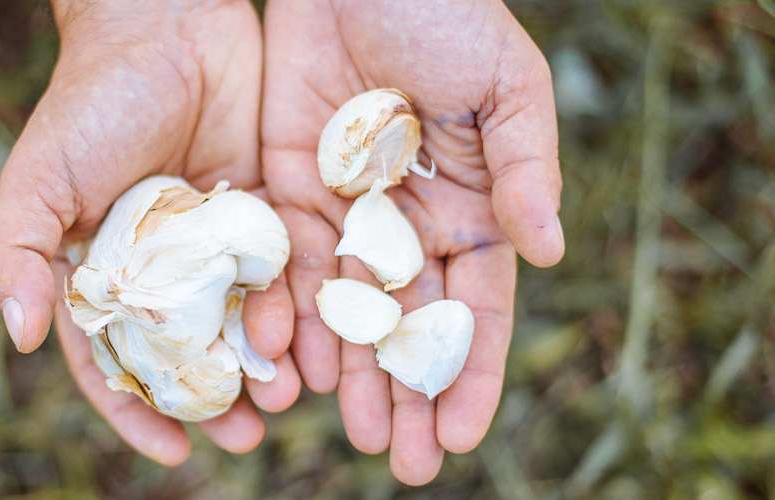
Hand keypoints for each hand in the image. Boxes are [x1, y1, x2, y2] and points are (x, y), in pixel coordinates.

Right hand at [0, 0, 299, 464]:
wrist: (168, 26)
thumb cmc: (92, 102)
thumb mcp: (39, 180)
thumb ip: (16, 255)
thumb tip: (19, 337)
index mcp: (106, 270)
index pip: (117, 357)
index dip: (139, 408)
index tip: (172, 450)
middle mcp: (164, 267)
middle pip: (190, 351)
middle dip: (215, 398)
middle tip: (244, 436)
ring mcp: (218, 243)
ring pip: (242, 320)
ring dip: (263, 364)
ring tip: (284, 400)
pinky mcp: (267, 212)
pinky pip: (283, 271)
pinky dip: (296, 310)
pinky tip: (312, 343)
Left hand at [261, 0, 563, 484]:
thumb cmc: (446, 15)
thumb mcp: (507, 85)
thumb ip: (527, 168)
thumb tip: (547, 252)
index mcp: (472, 208)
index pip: (475, 308)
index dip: (473, 372)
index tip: (465, 433)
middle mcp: (409, 225)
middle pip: (410, 326)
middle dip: (410, 394)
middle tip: (408, 464)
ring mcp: (347, 214)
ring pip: (348, 311)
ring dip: (352, 375)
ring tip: (356, 434)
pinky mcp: (288, 192)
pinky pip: (289, 268)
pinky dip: (291, 317)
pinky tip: (292, 366)